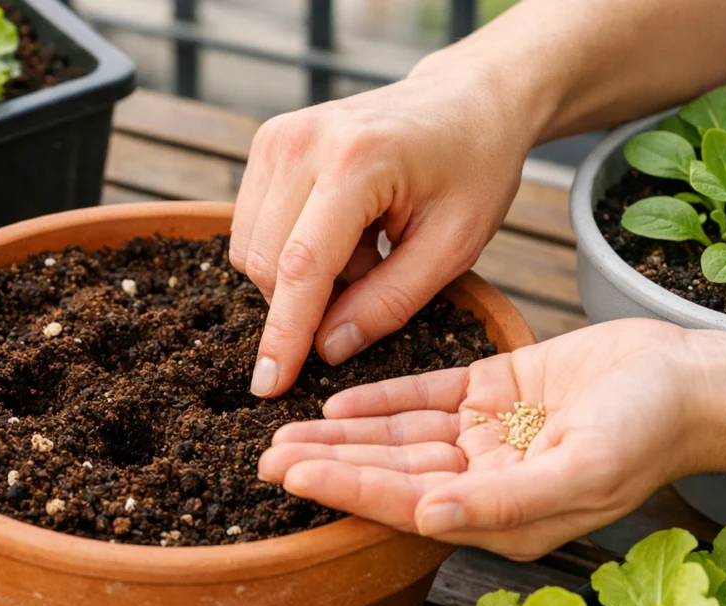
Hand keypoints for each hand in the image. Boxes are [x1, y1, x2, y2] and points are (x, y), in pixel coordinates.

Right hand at [232, 59, 542, 397]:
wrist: (467, 99)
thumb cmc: (473, 168)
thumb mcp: (453, 246)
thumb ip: (389, 303)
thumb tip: (326, 350)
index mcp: (358, 161)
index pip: (302, 265)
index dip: (284, 333)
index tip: (267, 385)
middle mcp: (303, 141)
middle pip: (268, 263)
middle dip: (310, 299)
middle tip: (377, 277)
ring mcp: (277, 137)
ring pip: (252, 250)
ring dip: (303, 274)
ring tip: (365, 250)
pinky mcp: (267, 142)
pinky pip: (254, 228)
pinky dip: (293, 249)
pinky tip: (344, 232)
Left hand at [258, 319, 725, 560]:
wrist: (693, 380)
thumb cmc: (649, 432)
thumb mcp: (581, 471)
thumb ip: (506, 502)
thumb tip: (430, 518)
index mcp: (502, 512)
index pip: (405, 502)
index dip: (345, 487)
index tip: (289, 474)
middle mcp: (485, 479)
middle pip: (390, 470)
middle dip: (329, 462)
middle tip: (264, 454)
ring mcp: (487, 435)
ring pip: (399, 436)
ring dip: (345, 432)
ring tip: (287, 428)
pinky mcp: (494, 392)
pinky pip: (427, 397)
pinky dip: (385, 398)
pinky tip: (341, 398)